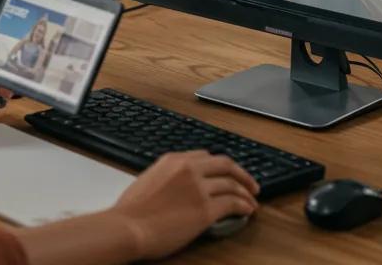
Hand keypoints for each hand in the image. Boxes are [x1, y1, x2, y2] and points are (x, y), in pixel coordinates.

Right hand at [112, 151, 258, 259]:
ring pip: (232, 184)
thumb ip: (168, 176)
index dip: (220, 166)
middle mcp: (188, 168)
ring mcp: (198, 188)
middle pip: (224, 164)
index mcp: (173, 159)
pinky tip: (247, 210)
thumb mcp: (149, 179)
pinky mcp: (205, 209)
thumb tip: (178, 185)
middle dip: (241, 173)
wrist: (130, 226)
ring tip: (252, 201)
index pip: (205, 156)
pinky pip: (232, 203)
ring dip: (245, 192)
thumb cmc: (132, 209)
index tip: (226, 174)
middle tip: (250, 183)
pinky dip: (243, 205)